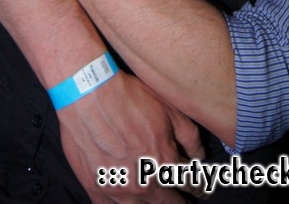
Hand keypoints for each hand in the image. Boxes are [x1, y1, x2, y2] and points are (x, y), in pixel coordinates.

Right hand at [58, 71, 204, 202]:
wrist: (87, 95)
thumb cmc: (128, 98)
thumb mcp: (169, 109)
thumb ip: (190, 137)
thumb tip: (200, 157)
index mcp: (165, 163)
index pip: (191, 184)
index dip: (199, 187)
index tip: (201, 189)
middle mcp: (144, 183)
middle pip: (168, 203)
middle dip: (180, 201)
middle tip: (184, 200)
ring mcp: (118, 190)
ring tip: (157, 199)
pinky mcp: (96, 189)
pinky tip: (128, 200)